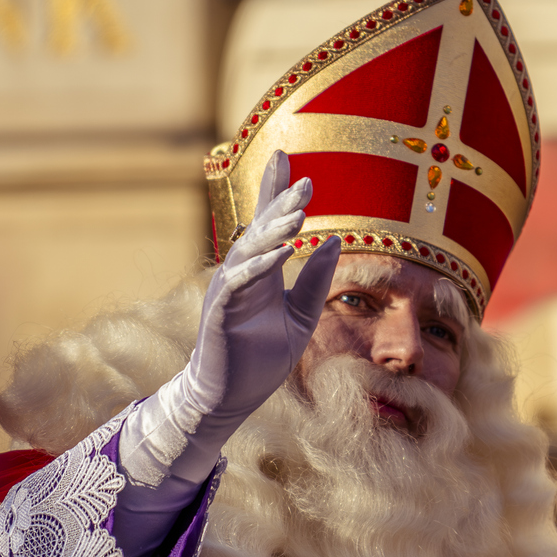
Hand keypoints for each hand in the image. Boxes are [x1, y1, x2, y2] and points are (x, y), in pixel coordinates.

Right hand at [185, 151, 341, 423]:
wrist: (231, 398)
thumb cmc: (262, 358)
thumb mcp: (301, 317)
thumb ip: (315, 281)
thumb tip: (335, 240)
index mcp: (261, 272)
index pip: (268, 223)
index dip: (275, 191)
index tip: (287, 158)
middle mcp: (242, 274)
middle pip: (260, 228)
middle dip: (281, 203)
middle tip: (305, 181)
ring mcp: (229, 291)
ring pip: (250, 250)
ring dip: (274, 229)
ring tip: (299, 212)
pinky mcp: (220, 312)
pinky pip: (240, 282)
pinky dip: (261, 265)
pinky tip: (284, 252)